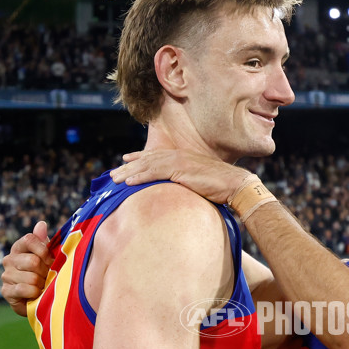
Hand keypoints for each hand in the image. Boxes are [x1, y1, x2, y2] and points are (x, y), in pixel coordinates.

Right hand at [1, 221, 52, 316]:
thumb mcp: (48, 257)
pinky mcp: (6, 291)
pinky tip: (36, 294)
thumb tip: (41, 224)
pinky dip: (35, 293)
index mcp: (19, 248)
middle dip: (46, 271)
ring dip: (42, 284)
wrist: (40, 299)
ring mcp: (6, 275)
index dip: (43, 250)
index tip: (50, 259)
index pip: (29, 239)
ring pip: (31, 277)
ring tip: (43, 286)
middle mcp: (9, 259)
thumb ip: (44, 242)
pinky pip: (25, 289)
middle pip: (33, 261)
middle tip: (48, 277)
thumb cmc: (45, 275)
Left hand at [110, 149, 250, 204]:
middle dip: (128, 166)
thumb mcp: (199, 182)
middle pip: (147, 160)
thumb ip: (187, 183)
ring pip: (147, 165)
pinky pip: (155, 172)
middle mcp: (178, 156)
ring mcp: (178, 161)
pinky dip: (140, 176)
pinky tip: (129, 182)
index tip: (125, 161)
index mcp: (182, 158)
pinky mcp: (180, 169)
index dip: (139, 158)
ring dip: (129, 172)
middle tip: (113, 174)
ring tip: (115, 179)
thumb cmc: (221, 187)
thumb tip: (180, 193)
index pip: (155, 156)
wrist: (234, 184)